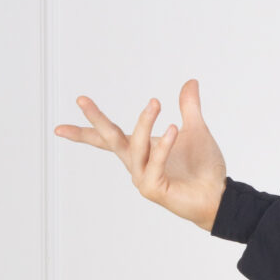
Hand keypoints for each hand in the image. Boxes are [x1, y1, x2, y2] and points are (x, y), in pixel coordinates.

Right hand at [53, 77, 226, 229]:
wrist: (220, 196)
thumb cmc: (205, 168)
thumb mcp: (196, 130)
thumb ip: (189, 107)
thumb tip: (190, 82)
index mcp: (141, 150)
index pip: (108, 138)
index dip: (85, 130)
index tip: (58, 127)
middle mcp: (136, 164)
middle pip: (110, 139)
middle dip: (95, 120)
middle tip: (81, 99)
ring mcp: (142, 178)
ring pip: (135, 147)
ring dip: (143, 123)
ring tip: (155, 103)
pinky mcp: (153, 189)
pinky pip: (154, 163)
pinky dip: (163, 146)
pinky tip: (173, 128)